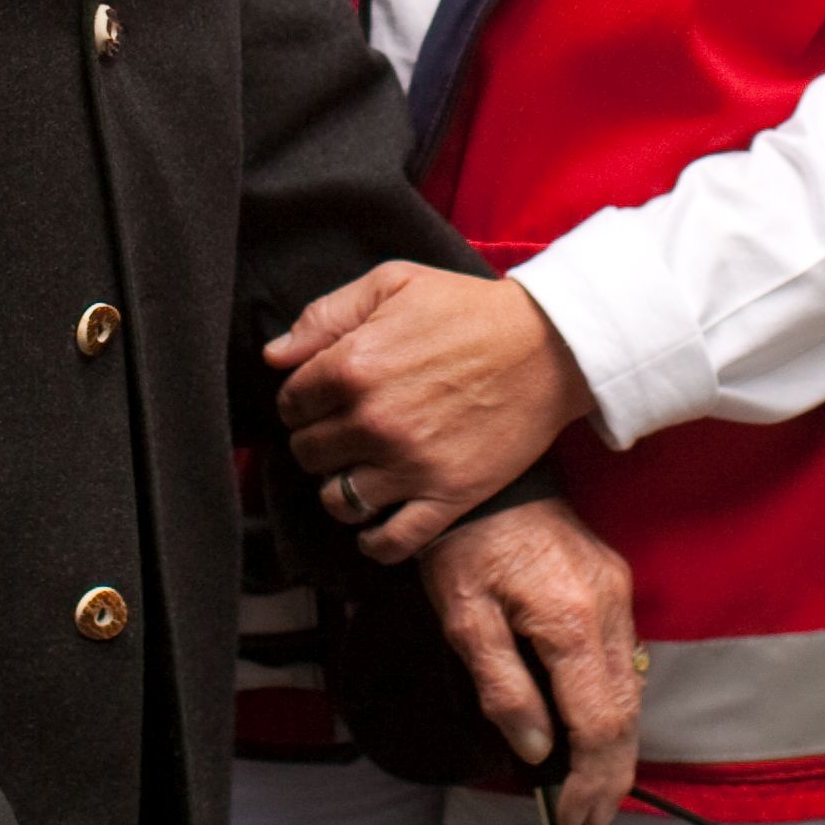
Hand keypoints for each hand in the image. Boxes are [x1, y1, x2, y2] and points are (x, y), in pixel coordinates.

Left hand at [266, 264, 591, 556]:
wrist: (549, 347)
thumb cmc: (468, 310)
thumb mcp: (393, 283)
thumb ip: (325, 315)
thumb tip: (275, 355)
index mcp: (353, 366)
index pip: (290, 404)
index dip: (303, 400)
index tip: (324, 398)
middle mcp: (373, 422)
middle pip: (307, 453)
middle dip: (319, 441)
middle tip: (345, 430)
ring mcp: (409, 466)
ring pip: (337, 500)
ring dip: (339, 488)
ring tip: (359, 471)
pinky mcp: (446, 498)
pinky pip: (389, 542)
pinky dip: (373, 541)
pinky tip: (376, 522)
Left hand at [424, 499, 641, 824]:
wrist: (490, 479)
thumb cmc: (465, 543)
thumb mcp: (464, 618)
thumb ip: (502, 688)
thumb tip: (536, 750)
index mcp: (570, 623)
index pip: (597, 724)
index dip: (590, 780)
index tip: (572, 817)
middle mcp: (607, 611)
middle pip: (625, 715)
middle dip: (610, 776)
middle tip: (589, 821)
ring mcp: (618, 596)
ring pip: (632, 691)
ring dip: (616, 746)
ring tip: (593, 790)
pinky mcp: (614, 586)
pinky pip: (625, 662)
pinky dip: (614, 707)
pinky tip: (593, 730)